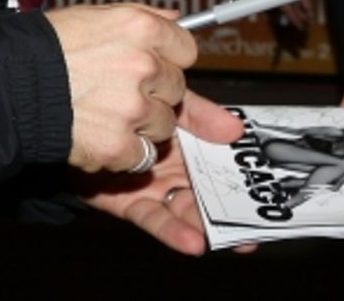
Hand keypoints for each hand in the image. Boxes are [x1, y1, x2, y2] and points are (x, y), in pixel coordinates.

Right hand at [47, 4, 198, 173]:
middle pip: (176, 90)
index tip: (153, 66)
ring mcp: (133, 108)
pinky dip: (124, 152)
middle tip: (120, 91)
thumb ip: (142, 17)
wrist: (9, 82)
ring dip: (142, 125)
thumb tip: (175, 19)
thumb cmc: (47, 46)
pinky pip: (143, 156)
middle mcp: (143, 66)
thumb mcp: (95, 15)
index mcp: (140, 28)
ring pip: (163, 126)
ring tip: (106, 112)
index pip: (186, 50)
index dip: (169, 60)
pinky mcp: (119, 144)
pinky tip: (100, 134)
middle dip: (156, 94)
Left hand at [79, 91, 245, 255]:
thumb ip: (199, 114)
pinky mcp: (131, 204)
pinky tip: (194, 242)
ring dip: (211, 225)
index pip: (224, 162)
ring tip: (235, 239)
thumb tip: (236, 127)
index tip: (272, 188)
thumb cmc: (121, 101)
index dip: (248, 175)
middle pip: (211, 191)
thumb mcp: (167, 101)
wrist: (71, 110)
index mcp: (190, 143)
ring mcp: (156, 188)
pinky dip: (173, 232)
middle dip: (236, 209)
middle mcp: (176, 169)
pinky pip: (155, 220)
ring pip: (188, 210)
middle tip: (261, 223)